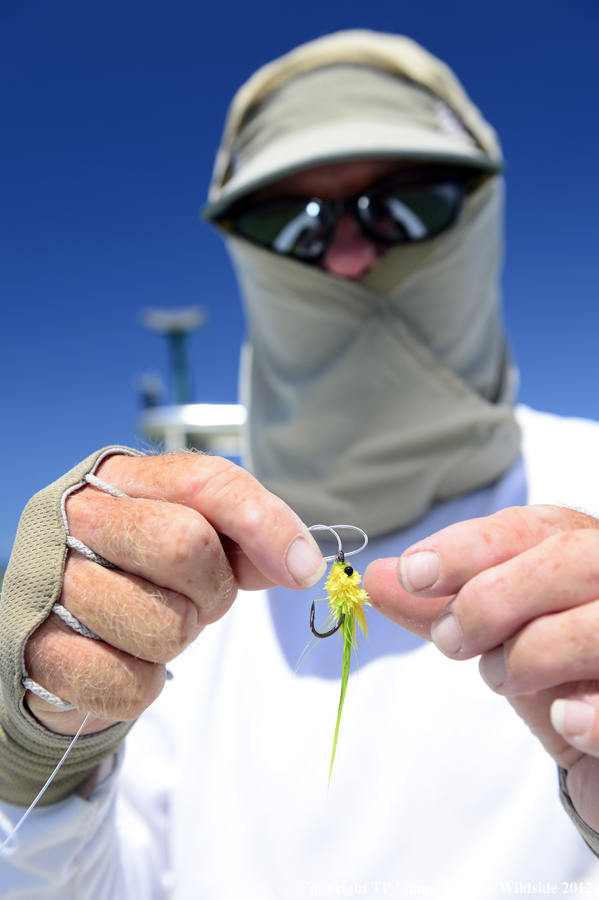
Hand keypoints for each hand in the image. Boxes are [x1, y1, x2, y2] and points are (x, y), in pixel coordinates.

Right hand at [24, 453, 325, 736]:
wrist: (61, 631)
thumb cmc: (141, 573)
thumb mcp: (196, 538)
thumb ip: (248, 537)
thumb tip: (301, 561)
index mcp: (122, 477)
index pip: (205, 481)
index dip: (264, 523)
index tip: (302, 568)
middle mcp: (79, 517)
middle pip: (186, 544)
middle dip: (212, 590)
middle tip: (197, 599)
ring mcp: (52, 581)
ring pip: (164, 625)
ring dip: (175, 640)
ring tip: (150, 624)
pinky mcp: (40, 650)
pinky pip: (129, 682)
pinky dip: (142, 683)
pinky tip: (121, 659)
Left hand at [363, 505, 598, 830]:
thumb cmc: (557, 679)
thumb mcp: (500, 637)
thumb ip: (446, 606)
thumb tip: (377, 577)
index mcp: (588, 554)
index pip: (535, 526)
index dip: (468, 546)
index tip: (413, 573)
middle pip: (571, 559)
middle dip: (494, 596)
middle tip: (450, 640)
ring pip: (598, 626)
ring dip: (533, 652)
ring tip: (503, 677)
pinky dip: (588, 713)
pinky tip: (566, 721)